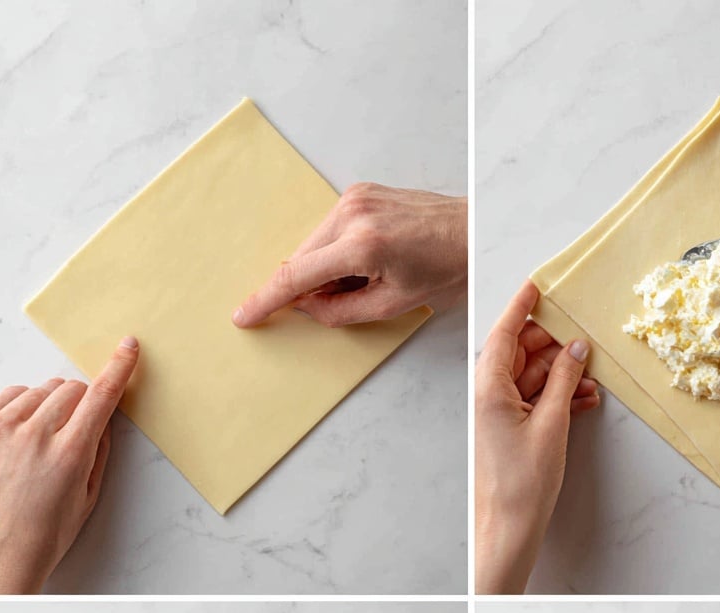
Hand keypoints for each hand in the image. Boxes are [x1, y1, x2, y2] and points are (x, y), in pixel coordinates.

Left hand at [0, 338, 139, 593]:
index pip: (101, 396)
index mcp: (70, 453)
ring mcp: (2, 427)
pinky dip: (22, 406)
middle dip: (81, 402)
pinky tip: (22, 431)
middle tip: (76, 429)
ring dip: (50, 404)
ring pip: (40, 389)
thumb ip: (99, 451)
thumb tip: (104, 420)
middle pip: (71, 388)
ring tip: (45, 438)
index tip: (128, 348)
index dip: (119, 368)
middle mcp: (34, 434)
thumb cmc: (43, 533)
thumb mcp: (87, 496)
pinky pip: (9, 395)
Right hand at [232, 185, 466, 327]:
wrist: (474, 230)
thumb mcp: (395, 303)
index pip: (298, 276)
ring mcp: (355, 197)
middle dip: (307, 286)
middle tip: (336, 302)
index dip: (268, 299)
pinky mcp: (360, 191)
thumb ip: (342, 310)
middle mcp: (353, 213)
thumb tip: (307, 309)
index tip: (244, 314)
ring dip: (324, 268)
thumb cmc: (448, 268)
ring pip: (314, 243)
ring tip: (366, 278)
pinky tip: (365, 260)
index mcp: (363, 245)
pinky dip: (335, 250)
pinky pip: (329, 228)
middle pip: (302, 258)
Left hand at [475, 280, 598, 594]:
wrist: (508, 528)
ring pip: (532, 375)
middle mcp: (489, 395)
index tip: (539, 284)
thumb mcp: (551, 424)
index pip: (505, 333)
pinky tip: (585, 399)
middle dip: (553, 343)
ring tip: (591, 376)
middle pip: (522, 351)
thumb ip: (563, 381)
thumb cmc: (521, 484)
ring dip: (562, 373)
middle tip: (583, 335)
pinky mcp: (510, 428)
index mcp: (489, 388)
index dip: (523, 306)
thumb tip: (575, 348)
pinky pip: (535, 399)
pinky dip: (558, 395)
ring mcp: (498, 412)